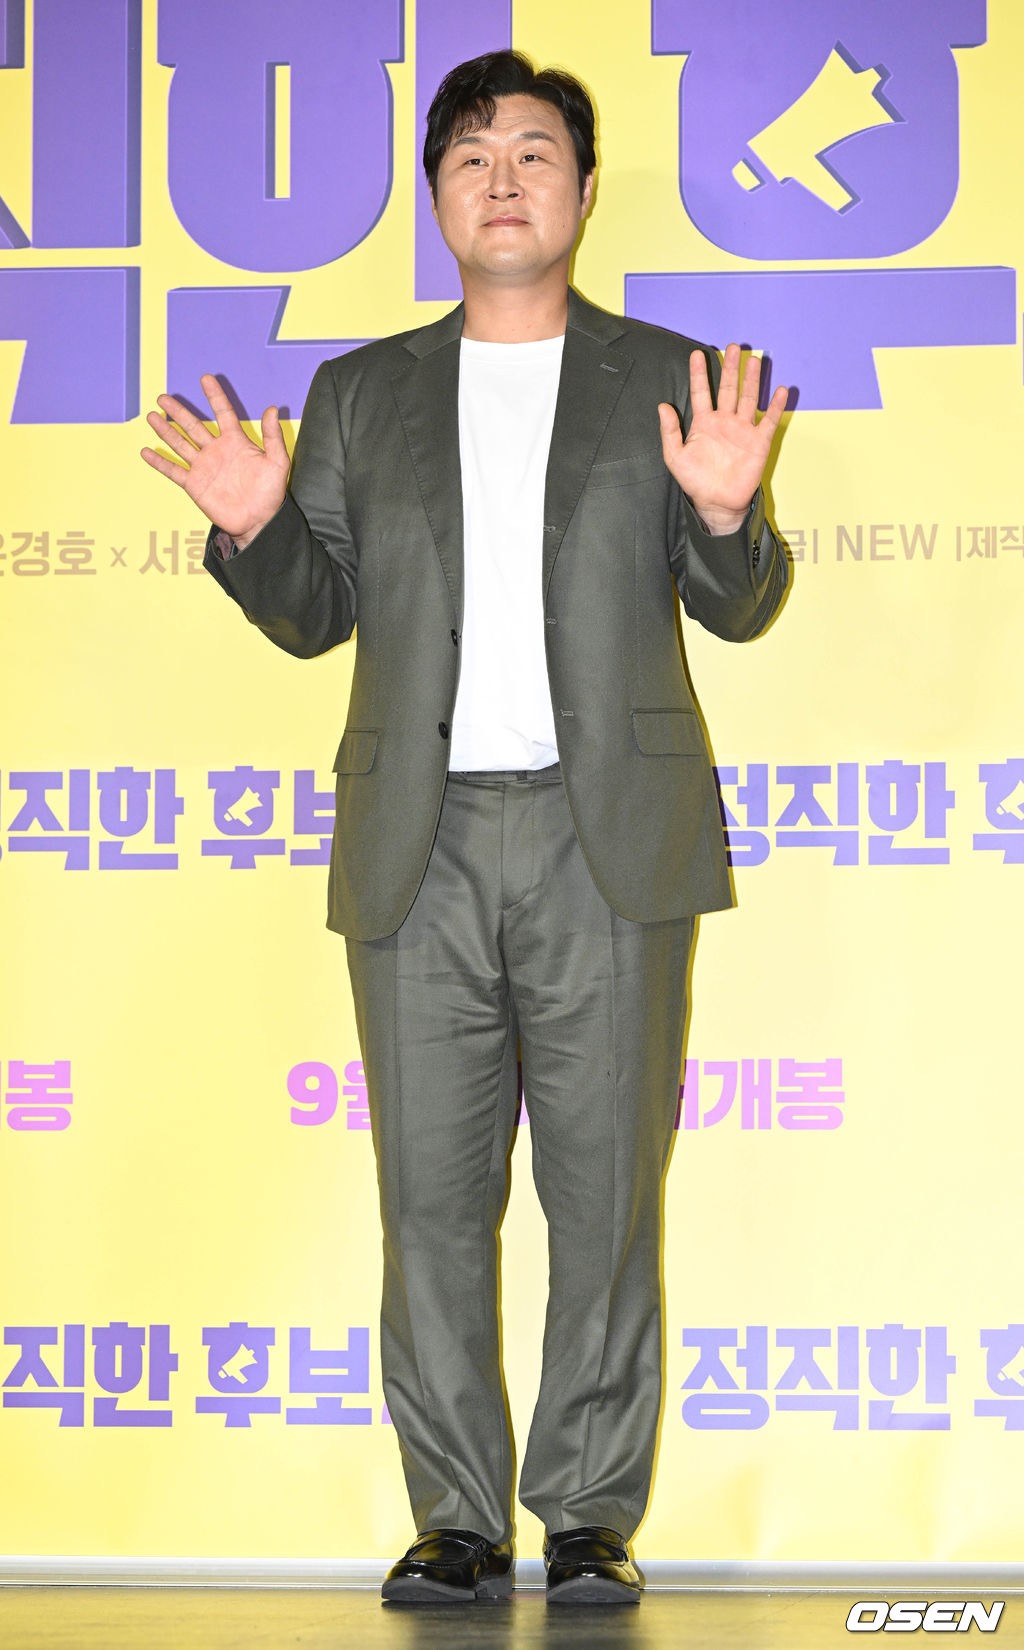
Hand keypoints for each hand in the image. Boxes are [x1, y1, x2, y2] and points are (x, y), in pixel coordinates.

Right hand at [141, 374, 289, 546]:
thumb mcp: (277, 462)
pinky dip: (159, 462)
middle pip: (193, 426)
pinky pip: (173, 471)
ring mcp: (203, 467)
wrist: (258, 521)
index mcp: (236, 442)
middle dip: (178, 412)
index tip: (205, 378)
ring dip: (165, 431)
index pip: (223, 413)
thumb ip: (273, 436)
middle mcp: (216, 451)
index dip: (215, 396)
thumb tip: (272, 408)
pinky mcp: (194, 484)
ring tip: (152, 416)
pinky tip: (146, 452)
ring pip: (180, 444)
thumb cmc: (270, 493)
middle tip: (163, 397)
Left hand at [658, 344, 787, 535]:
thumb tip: (662, 405)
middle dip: (730, 368)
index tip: (696, 354)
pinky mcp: (759, 442)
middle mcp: (724, 421)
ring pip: (748, 398)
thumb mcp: (675, 457)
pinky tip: (780, 390)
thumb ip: (669, 431)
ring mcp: (743, 430)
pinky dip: (775, 406)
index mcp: (704, 423)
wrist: (717, 503)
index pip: (702, 392)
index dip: (699, 373)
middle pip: (728, 389)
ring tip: (754, 360)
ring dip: (752, 380)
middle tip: (733, 346)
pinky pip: (769, 420)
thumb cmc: (695, 481)